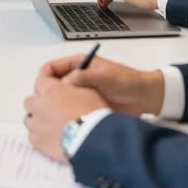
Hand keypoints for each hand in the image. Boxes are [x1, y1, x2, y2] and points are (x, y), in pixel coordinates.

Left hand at [24, 74, 108, 162]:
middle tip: (58, 102)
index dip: (53, 72)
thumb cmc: (92, 115)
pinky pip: (33, 136)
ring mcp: (36, 125)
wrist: (92, 140)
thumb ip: (74, 83)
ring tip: (55, 121)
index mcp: (50, 89)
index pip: (43, 74)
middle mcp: (38, 106)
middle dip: (42, 100)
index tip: (61, 77)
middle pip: (32, 99)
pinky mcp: (38, 143)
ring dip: (40, 118)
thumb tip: (68, 83)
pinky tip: (53, 135)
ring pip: (30, 118)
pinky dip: (40, 135)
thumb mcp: (89, 89)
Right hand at [38, 53, 164, 115]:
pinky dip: (66, 115)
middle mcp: (76, 78)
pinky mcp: (85, 107)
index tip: (43, 91)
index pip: (52, 68)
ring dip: (56, 107)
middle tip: (47, 108)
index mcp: (78, 64)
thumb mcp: (105, 76)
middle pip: (52, 85)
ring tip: (55, 118)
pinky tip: (65, 123)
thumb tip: (63, 84)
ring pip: (60, 100)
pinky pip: (70, 110)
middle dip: (47, 95)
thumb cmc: (126, 81)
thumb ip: (85, 76)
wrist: (145, 98)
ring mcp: (80, 93)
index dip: (45, 78)